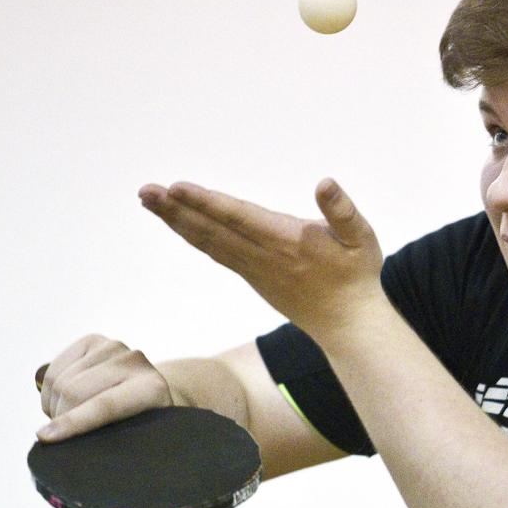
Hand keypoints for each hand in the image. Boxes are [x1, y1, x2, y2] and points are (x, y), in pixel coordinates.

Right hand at [37, 334, 173, 441]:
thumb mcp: (134, 437)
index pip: (105, 405)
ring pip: (58, 380)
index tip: (46, 437)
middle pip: (73, 390)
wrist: (147, 394)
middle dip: (59, 417)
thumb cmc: (139, 423)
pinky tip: (62, 400)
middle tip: (64, 435)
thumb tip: (64, 438)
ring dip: (53, 405)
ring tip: (67, 417)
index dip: (73, 422)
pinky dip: (48, 391)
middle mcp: (135, 361)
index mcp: (152, 389)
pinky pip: (53, 369)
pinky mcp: (93, 341)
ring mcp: (114, 347)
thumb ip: (110, 437)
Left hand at [137, 178, 385, 344]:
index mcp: (288, 241)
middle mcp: (264, 256)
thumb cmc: (357, 276)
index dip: (207, 203)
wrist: (347, 324)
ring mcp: (254, 269)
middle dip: (177, 209)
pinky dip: (194, 236)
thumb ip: (343, 210)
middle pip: (213, 230)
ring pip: (209, 241)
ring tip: (150, 201)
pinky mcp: (253, 275)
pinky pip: (216, 252)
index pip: (239, 218)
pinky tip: (177, 223)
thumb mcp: (362, 238)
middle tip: (145, 191)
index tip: (177, 189)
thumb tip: (325, 183)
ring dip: (178, 221)